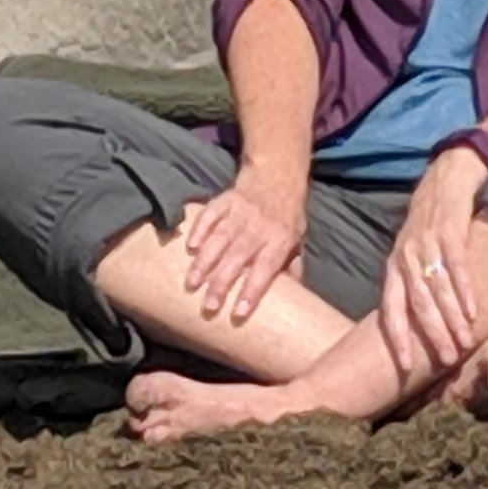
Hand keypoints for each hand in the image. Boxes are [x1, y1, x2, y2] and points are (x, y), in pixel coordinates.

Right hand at [180, 172, 305, 322]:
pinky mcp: (225, 199)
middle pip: (239, 256)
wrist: (277, 176)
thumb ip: (291, 268)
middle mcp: (260, 226)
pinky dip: (199, 229)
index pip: (266, 267)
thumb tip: (292, 303)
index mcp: (280, 239)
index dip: (252, 290)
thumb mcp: (297, 241)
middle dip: (222, 282)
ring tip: (192, 283)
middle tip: (209, 305)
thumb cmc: (286, 217)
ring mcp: (241, 211)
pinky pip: (210, 214)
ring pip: (221, 238)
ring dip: (205, 261)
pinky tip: (189, 247)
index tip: (239, 312)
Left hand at [379, 142, 487, 379]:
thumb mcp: (412, 251)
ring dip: (452, 319)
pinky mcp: (450, 231)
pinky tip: (474, 311)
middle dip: (431, 335)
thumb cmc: (430, 221)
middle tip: (445, 361)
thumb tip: (420, 324)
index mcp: (394, 266)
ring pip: (437, 290)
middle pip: (417, 304)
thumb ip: (412, 283)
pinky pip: (457, 266)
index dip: (396, 337)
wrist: (447, 175)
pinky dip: (465, 290)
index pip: (389, 309)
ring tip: (465, 344)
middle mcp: (406, 257)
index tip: (403, 367)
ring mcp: (427, 243)